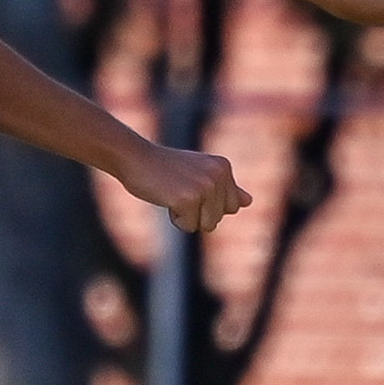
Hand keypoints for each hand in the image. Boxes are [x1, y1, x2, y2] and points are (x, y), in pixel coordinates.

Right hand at [119, 144, 251, 233]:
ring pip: (207, 225)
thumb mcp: (199, 173)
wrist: (135, 158)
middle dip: (197, 212)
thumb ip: (224, 188)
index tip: (189, 185)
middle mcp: (218, 175)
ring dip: (187, 216)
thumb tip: (248, 202)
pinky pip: (188, 227)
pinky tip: (165, 197)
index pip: (231, 206)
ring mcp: (204, 187)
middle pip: (218, 218)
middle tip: (179, 189)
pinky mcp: (188, 199)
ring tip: (173, 193)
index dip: (208, 204)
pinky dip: (175, 219)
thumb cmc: (164, 168)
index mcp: (223, 167)